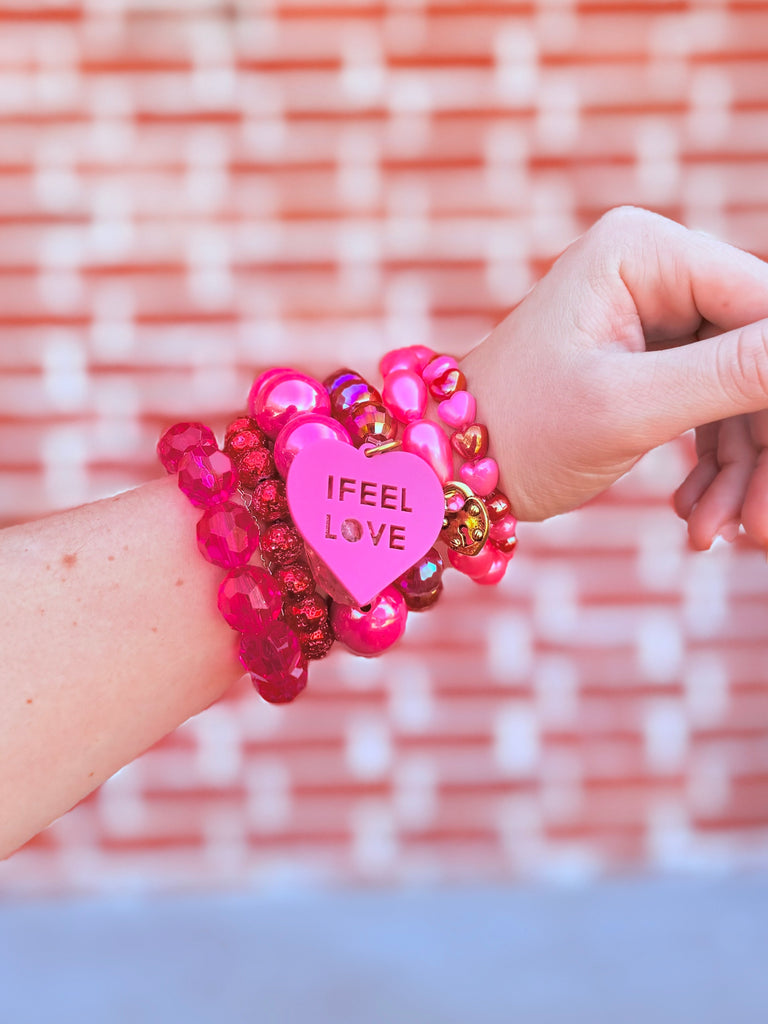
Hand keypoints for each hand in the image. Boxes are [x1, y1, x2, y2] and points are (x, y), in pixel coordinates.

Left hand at [461, 206, 767, 549]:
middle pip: (757, 353)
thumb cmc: (520, 431)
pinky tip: (696, 516)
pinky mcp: (649, 356)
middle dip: (762, 445)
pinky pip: (711, 406)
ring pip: (741, 389)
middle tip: (760, 526)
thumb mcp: (631, 407)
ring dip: (740, 468)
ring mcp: (652, 312)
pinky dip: (712, 465)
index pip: (763, 308)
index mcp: (644, 251)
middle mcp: (654, 268)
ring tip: (717, 532)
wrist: (451, 466)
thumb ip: (736, 376)